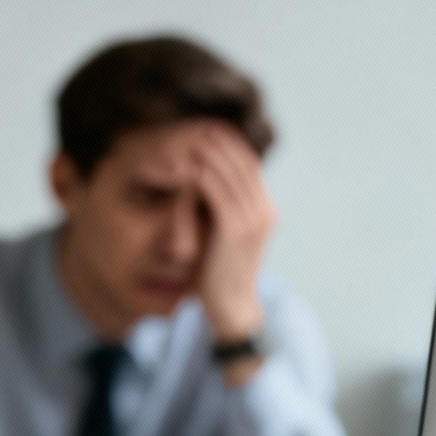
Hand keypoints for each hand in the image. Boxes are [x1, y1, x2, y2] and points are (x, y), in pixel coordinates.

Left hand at [190, 122, 275, 344]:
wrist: (230, 311)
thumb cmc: (219, 277)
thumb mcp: (222, 237)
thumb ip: (218, 210)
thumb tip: (199, 185)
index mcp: (265, 209)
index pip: (246, 159)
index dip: (221, 141)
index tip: (193, 129)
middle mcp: (264, 209)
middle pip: (237, 156)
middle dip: (208, 137)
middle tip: (180, 124)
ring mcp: (253, 217)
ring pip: (223, 165)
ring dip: (196, 149)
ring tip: (170, 137)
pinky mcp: (235, 227)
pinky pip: (210, 185)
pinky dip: (190, 170)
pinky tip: (171, 163)